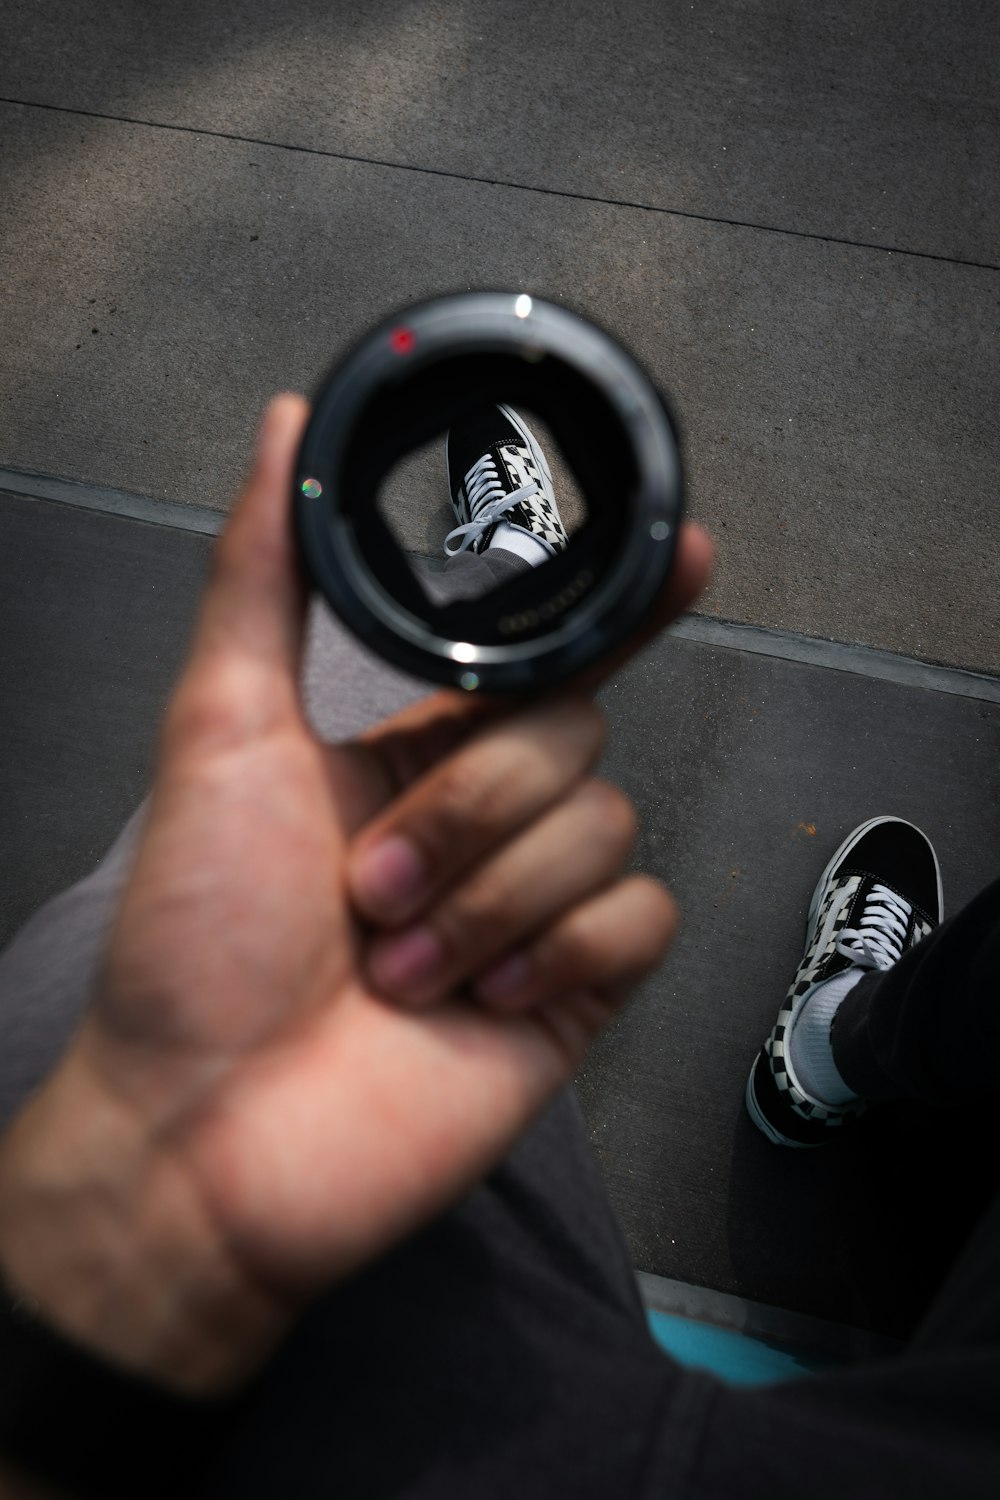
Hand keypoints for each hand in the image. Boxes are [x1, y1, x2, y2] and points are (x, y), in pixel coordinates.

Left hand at [0, 397, 712, 1394]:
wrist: (209, 1134)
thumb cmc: (195, 938)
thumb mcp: (216, 731)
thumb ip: (259, 576)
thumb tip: (282, 426)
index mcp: (410, 744)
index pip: (545, 650)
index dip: (621, 599)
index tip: (685, 549)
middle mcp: (483, 813)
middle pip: (573, 733)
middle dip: (470, 808)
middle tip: (368, 884)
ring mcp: (535, 902)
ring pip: (606, 824)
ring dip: (489, 895)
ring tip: (396, 963)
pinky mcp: (578, 984)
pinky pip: (641, 917)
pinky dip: (561, 949)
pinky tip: (483, 995)